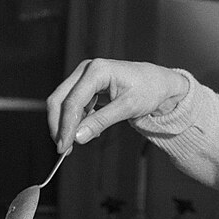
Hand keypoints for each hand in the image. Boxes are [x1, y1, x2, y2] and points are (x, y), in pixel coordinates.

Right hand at [47, 59, 188, 153]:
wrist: (159, 83)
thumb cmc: (149, 89)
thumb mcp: (128, 107)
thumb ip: (101, 122)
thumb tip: (77, 137)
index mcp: (97, 70)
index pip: (72, 101)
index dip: (65, 126)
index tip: (64, 147)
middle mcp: (87, 70)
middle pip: (59, 99)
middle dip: (59, 125)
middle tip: (64, 148)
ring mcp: (85, 76)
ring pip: (63, 103)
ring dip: (68, 124)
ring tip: (82, 139)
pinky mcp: (86, 85)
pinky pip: (73, 104)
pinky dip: (77, 119)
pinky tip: (90, 129)